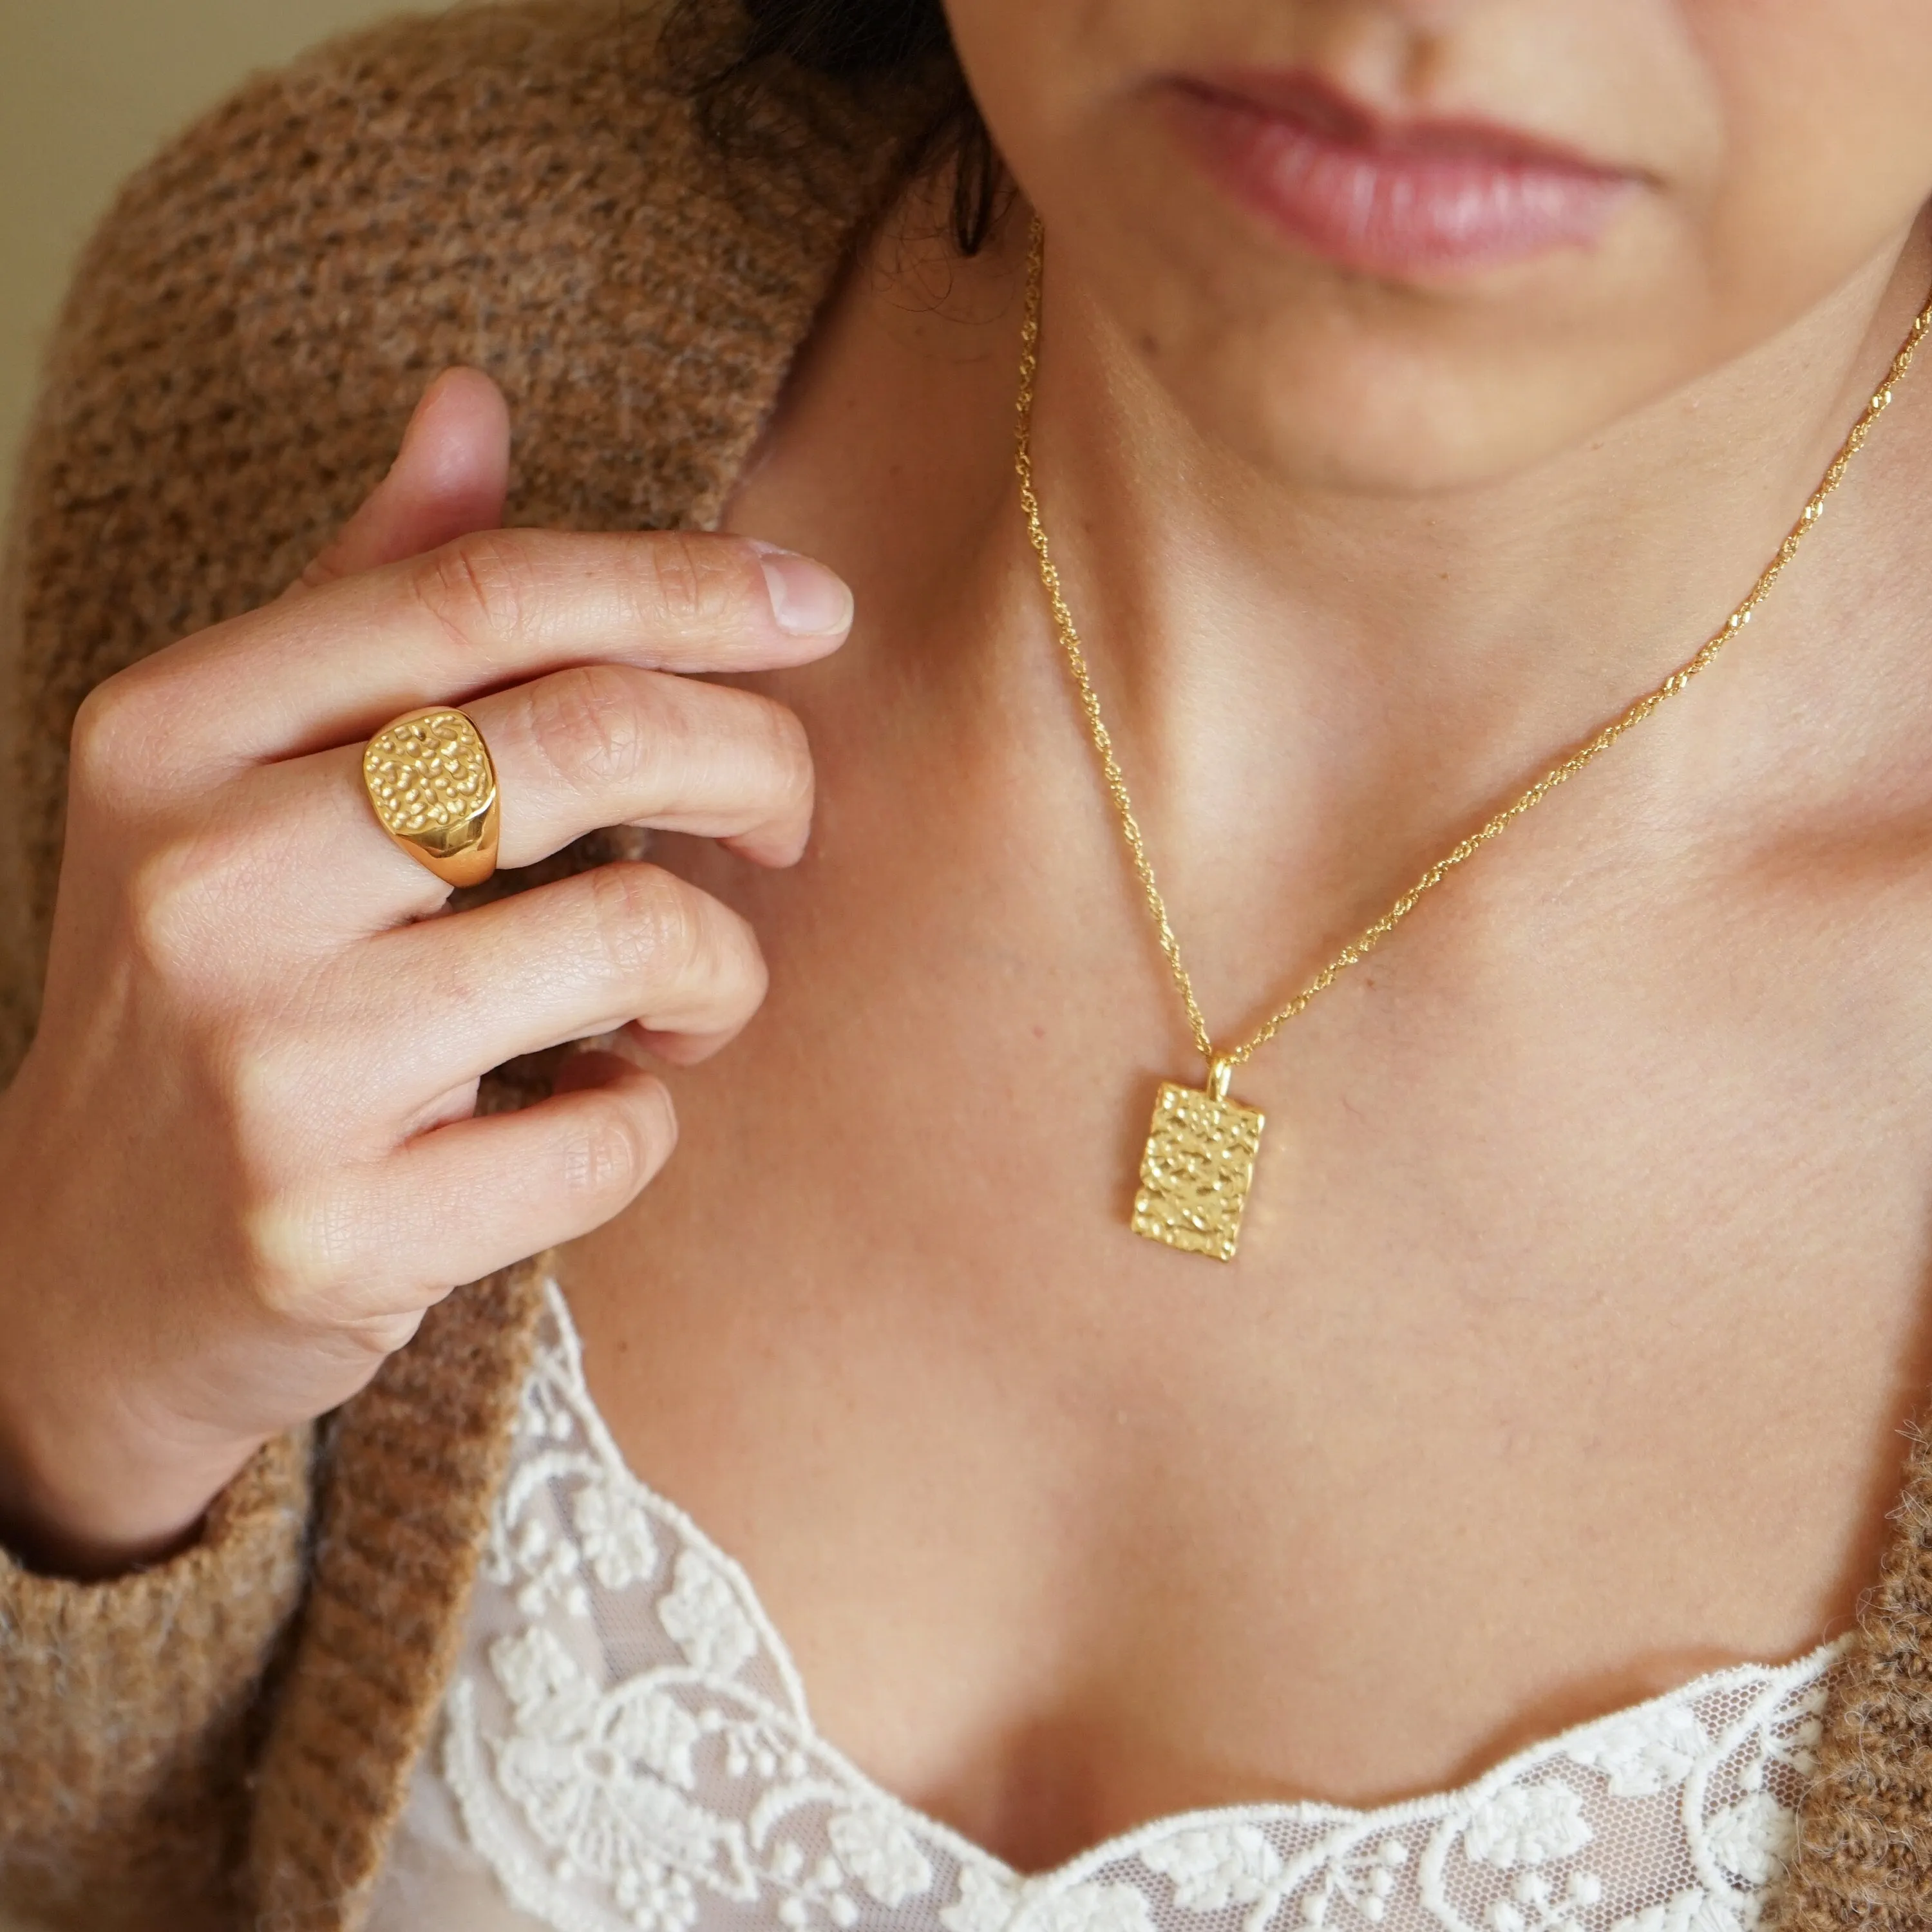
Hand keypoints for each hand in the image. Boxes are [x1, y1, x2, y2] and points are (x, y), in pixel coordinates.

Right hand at [0, 370, 850, 1573]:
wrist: (82, 1270)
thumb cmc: (213, 991)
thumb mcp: (240, 779)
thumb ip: (368, 598)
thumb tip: (472, 402)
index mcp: (173, 731)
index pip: (487, 596)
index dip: (690, 584)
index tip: (819, 607)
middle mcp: (201, 879)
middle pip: (589, 736)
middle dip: (755, 763)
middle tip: (788, 820)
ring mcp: (263, 1067)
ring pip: (636, 935)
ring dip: (722, 966)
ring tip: (687, 997)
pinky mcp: (333, 1232)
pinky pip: (616, 1136)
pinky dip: (650, 1112)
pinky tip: (589, 1109)